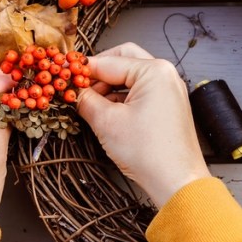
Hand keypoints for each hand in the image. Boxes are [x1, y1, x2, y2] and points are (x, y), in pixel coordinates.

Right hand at [77, 43, 209, 206]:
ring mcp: (169, 90)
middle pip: (123, 60)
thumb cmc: (150, 152)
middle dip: (99, 73)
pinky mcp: (168, 105)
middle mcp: (166, 75)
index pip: (109, 61)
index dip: (83, 70)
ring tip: (90, 105)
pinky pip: (141, 91)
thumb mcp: (107, 122)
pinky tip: (107, 112)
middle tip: (79, 88)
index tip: (64, 76)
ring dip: (109, 87)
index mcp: (154, 71)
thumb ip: (86, 100)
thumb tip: (73, 91)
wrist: (176, 181)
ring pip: (131, 76)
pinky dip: (122, 98)